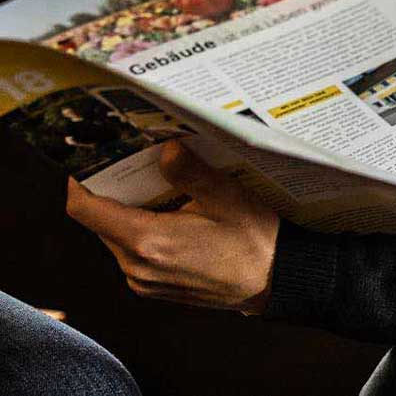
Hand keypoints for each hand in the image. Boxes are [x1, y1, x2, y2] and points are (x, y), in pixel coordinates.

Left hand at [65, 140, 279, 313]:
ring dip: (130, 211)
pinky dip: (142, 230)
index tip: (89, 159)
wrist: (275, 282)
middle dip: (114, 191)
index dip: (79, 181)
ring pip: (115, 236)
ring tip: (162, 188)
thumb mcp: (228, 197)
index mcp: (149, 241)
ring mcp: (142, 280)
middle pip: (100, 220)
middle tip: (137, 163)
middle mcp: (136, 266)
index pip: (86, 209)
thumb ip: (191, 172)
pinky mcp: (152, 286)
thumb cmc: (256, 242)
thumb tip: (164, 149)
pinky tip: (172, 215)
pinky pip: (131, 252)